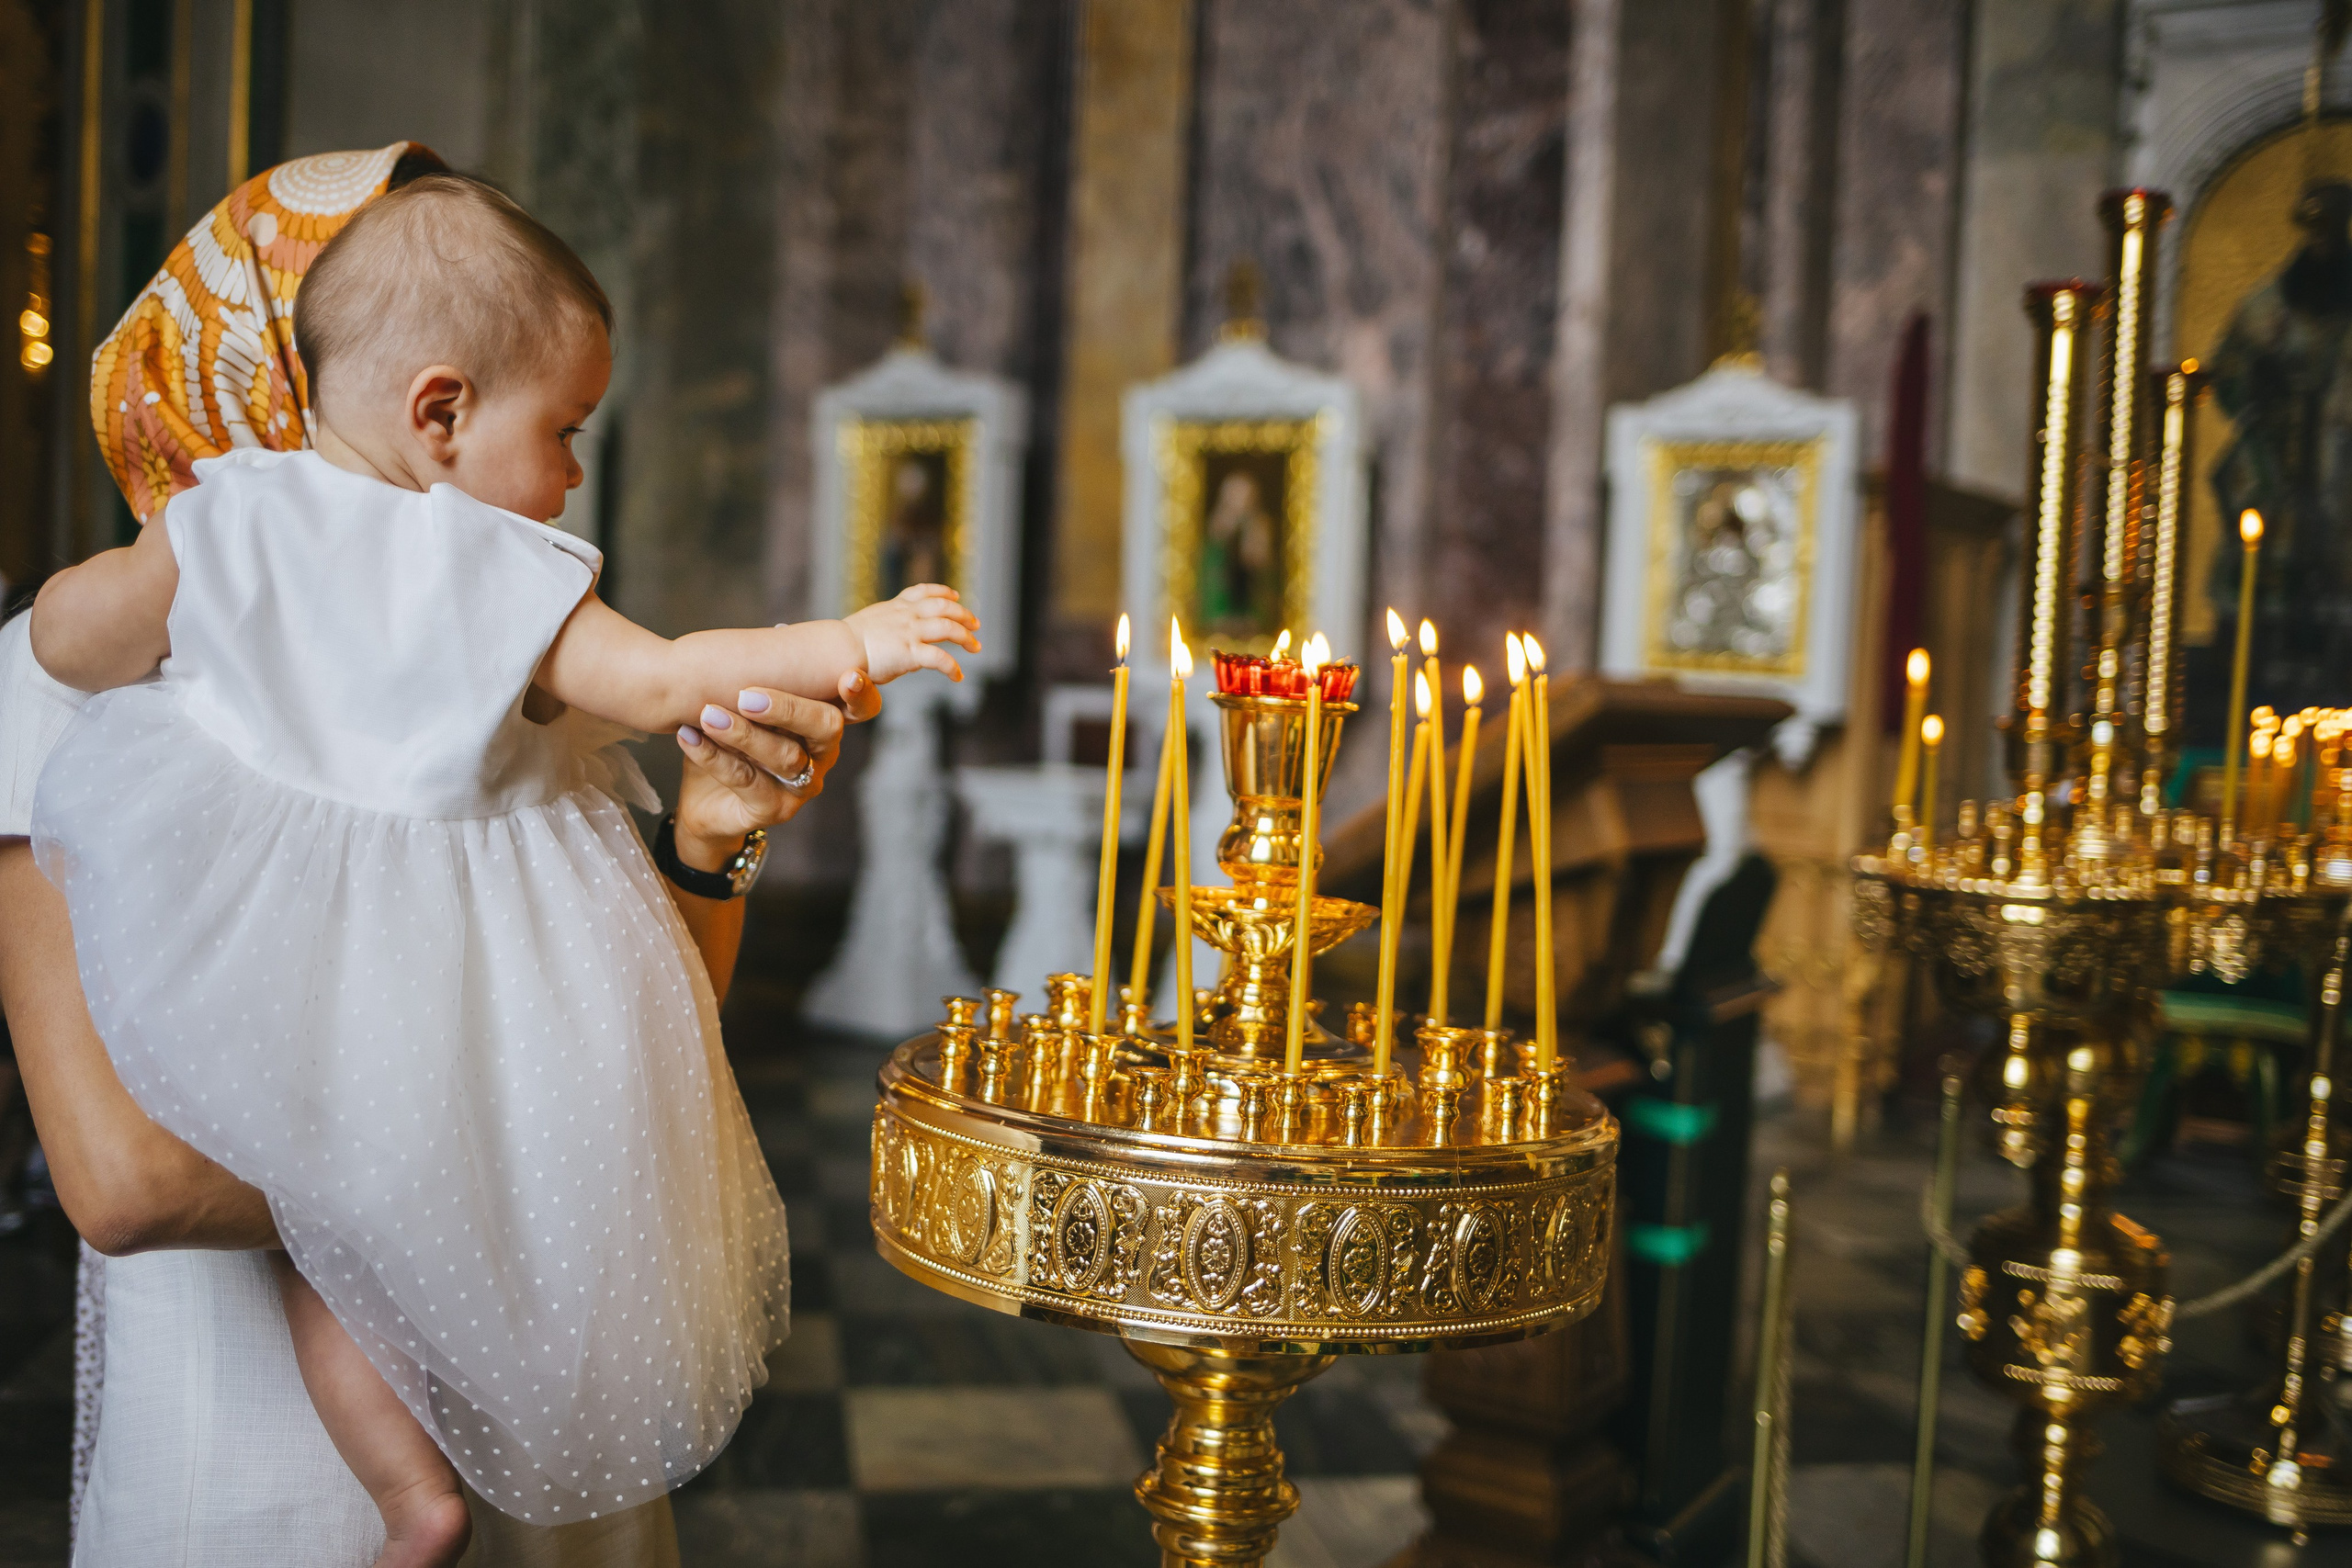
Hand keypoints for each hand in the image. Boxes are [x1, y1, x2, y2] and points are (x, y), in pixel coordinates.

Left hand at [671, 671, 882, 868]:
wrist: (706, 800)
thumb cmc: (733, 742)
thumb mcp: (750, 707)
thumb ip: (767, 677)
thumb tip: (780, 630)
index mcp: (824, 723)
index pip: (861, 709)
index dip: (862, 694)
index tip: (848, 676)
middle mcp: (823, 755)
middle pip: (825, 728)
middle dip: (788, 708)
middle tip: (746, 695)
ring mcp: (802, 785)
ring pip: (784, 756)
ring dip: (742, 733)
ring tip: (708, 714)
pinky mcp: (773, 809)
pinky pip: (746, 781)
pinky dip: (713, 757)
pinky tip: (689, 737)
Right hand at [845, 583, 980, 684]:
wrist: (838, 648)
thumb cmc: (845, 641)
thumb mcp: (868, 623)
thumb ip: (885, 626)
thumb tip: (891, 637)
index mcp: (895, 607)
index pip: (923, 592)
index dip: (942, 592)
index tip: (955, 595)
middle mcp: (906, 616)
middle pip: (943, 606)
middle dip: (963, 614)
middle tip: (975, 624)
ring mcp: (910, 632)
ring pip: (948, 628)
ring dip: (965, 637)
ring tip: (975, 646)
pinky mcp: (910, 653)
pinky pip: (940, 659)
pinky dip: (953, 667)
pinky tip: (958, 676)